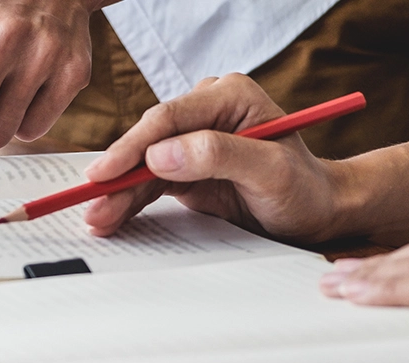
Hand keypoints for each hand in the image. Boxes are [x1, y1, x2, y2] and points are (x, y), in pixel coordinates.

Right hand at [81, 74, 349, 242]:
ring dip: (118, 191)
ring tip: (96, 219)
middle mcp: (207, 111)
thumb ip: (218, 155)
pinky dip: (129, 199)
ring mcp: (193, 138)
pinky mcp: (185, 165)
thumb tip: (161, 154)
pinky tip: (109, 215)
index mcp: (229, 97)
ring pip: (143, 164)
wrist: (317, 214)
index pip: (169, 117)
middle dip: (119, 174)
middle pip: (149, 140)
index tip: (106, 172)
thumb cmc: (305, 190)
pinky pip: (149, 180)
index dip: (133, 145)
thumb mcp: (270, 172)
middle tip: (91, 202)